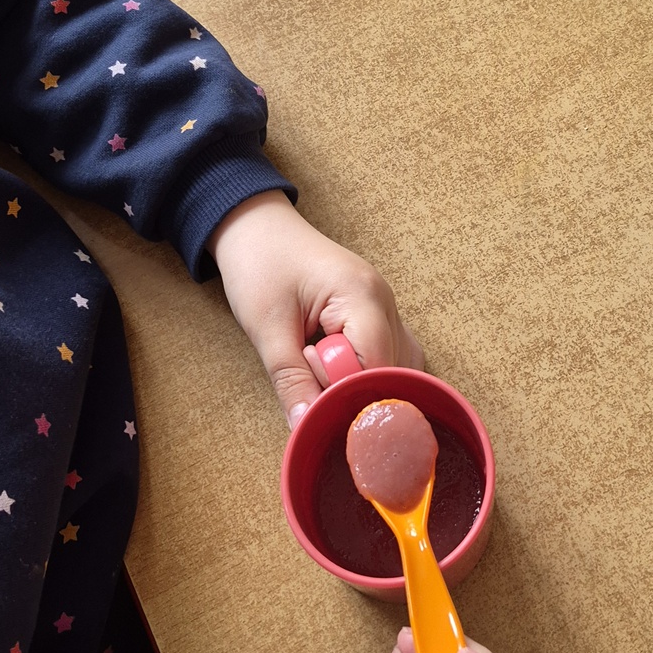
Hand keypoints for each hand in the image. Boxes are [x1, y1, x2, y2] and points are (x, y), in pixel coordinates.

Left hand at [207, 191, 421, 427]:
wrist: (255, 226)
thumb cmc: (260, 264)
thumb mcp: (267, 327)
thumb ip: (290, 379)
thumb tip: (306, 426)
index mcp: (362, 295)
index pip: (377, 365)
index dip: (347, 392)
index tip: (314, 403)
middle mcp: (385, 300)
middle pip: (393, 368)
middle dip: (353, 388)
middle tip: (311, 383)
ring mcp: (385, 305)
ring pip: (396, 364)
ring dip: (361, 379)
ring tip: (319, 370)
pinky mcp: (376, 312)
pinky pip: (388, 352)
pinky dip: (366, 369)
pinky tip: (336, 370)